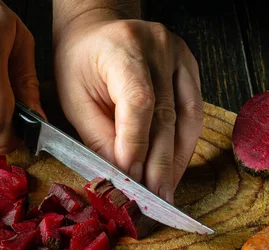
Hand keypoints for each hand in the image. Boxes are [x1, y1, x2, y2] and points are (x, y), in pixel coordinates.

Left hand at [53, 12, 202, 201]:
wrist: (96, 30)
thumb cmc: (79, 64)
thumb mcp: (74, 99)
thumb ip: (98, 136)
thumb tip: (121, 175)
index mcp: (123, 49)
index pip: (139, 103)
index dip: (136, 145)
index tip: (131, 179)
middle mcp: (158, 48)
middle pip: (166, 115)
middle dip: (160, 164)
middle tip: (155, 199)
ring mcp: (179, 56)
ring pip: (187, 117)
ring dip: (178, 160)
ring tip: (167, 191)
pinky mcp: (189, 66)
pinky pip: (194, 111)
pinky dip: (186, 144)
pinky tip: (175, 167)